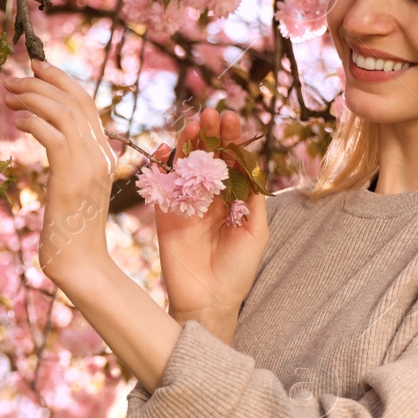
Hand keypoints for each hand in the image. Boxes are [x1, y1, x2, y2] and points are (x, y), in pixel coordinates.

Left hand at [0, 59, 114, 281]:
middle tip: (11, 80)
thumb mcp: (72, 186)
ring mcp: (89, 166)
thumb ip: (69, 159)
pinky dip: (32, 122)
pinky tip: (15, 123)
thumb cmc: (70, 229)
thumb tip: (50, 135)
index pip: (86, 102)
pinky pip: (53, 137)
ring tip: (7, 96)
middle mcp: (102, 154)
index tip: (34, 67)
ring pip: (63, 113)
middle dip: (40, 82)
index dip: (60, 79)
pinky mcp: (71, 180)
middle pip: (75, 100)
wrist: (80, 263)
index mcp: (105, 153)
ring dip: (32, 97)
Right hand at [151, 107, 268, 335]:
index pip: (231, 161)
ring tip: (194, 126)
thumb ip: (253, 200)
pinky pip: (161, 184)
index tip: (232, 119)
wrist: (208, 302)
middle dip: (210, 134)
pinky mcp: (165, 214)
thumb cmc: (238, 272)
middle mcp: (208, 197)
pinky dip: (162, 165)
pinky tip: (167, 150)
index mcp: (232, 200)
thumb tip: (254, 164)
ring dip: (188, 143)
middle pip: (207, 157)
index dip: (231, 139)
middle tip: (212, 115)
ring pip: (184, 165)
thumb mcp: (256, 233)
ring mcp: (185, 204)